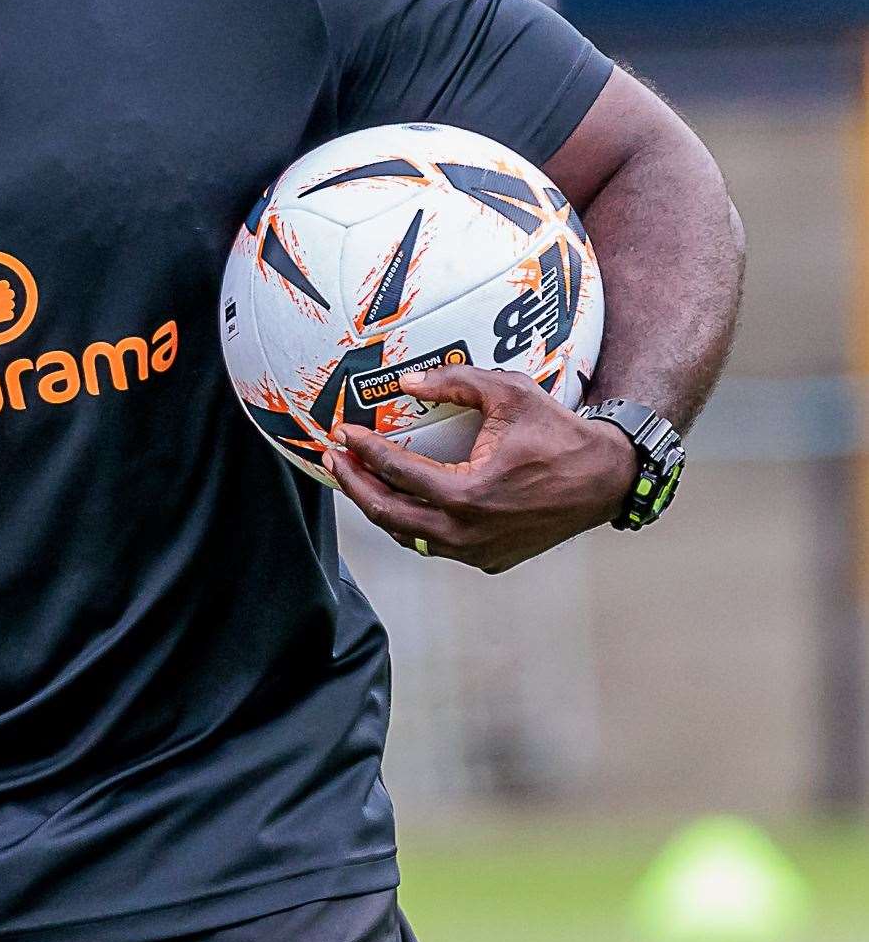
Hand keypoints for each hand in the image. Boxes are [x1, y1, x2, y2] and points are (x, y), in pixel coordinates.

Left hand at [323, 366, 637, 573]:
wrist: (606, 478)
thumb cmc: (559, 434)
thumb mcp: (509, 393)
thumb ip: (455, 382)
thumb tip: (406, 382)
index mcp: (467, 494)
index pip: (397, 472)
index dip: (363, 451)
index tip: (343, 433)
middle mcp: (467, 532)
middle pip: (389, 513)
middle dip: (354, 485)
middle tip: (335, 460)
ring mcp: (478, 551)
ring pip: (408, 535)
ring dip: (378, 507)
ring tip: (357, 479)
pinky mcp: (489, 559)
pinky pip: (435, 544)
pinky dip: (410, 524)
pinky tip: (398, 500)